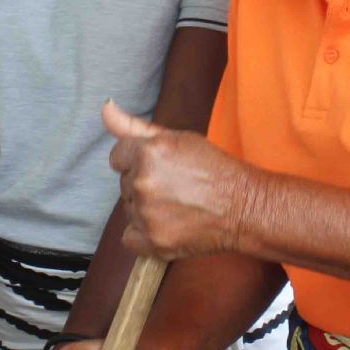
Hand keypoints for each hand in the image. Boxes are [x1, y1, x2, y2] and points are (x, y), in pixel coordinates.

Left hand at [102, 100, 255, 259]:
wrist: (244, 206)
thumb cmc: (214, 169)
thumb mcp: (178, 138)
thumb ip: (135, 126)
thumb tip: (106, 108)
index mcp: (147, 153)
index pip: (118, 158)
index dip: (139, 162)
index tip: (163, 168)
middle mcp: (143, 183)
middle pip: (124, 184)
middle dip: (144, 185)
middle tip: (176, 187)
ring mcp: (147, 214)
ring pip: (128, 210)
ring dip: (145, 209)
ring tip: (177, 206)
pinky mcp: (153, 241)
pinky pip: (129, 238)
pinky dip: (144, 236)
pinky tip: (168, 226)